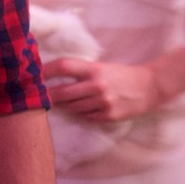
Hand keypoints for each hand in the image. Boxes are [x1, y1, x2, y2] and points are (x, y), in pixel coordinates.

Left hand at [43, 55, 160, 121]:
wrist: (148, 87)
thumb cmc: (120, 75)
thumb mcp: (101, 67)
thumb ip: (81, 71)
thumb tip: (54, 76)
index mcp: (94, 69)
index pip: (64, 66)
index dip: (47, 70)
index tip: (36, 74)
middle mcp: (97, 86)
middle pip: (63, 92)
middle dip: (49, 95)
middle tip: (40, 96)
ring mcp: (103, 102)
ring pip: (73, 107)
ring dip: (65, 105)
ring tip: (63, 102)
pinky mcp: (108, 116)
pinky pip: (86, 117)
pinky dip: (81, 113)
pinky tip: (83, 108)